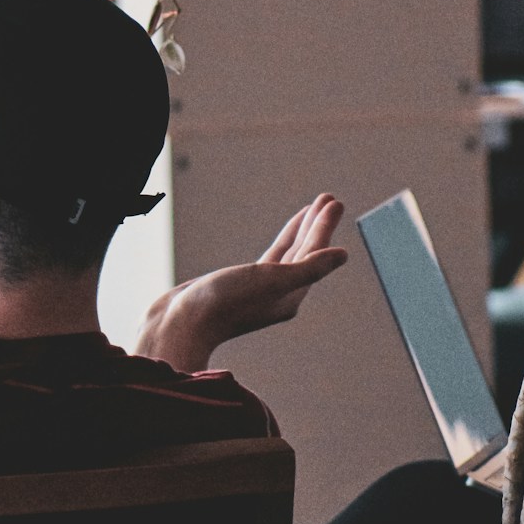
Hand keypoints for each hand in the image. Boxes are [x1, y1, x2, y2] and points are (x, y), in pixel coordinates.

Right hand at [134, 194, 347, 370]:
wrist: (180, 324)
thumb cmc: (223, 304)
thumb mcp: (270, 281)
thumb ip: (309, 268)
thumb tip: (343, 255)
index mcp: (290, 296)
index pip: (314, 254)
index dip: (324, 226)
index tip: (333, 202)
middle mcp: (279, 294)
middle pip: (305, 253)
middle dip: (316, 225)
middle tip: (328, 199)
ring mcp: (259, 290)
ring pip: (288, 254)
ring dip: (301, 230)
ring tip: (310, 208)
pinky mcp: (239, 285)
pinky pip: (269, 258)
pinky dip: (281, 242)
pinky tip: (283, 237)